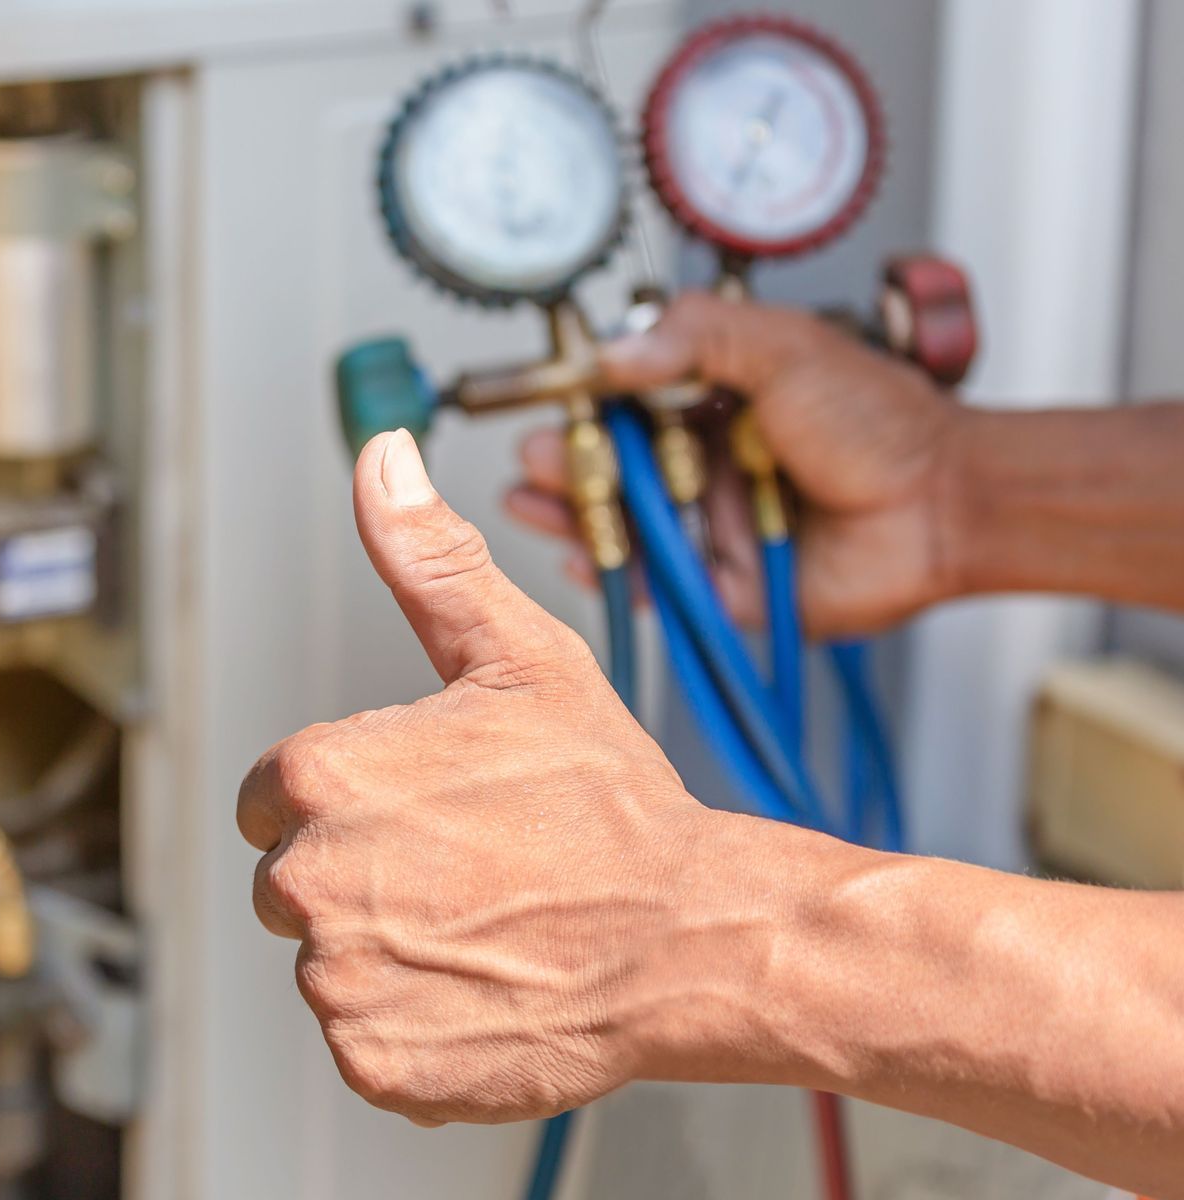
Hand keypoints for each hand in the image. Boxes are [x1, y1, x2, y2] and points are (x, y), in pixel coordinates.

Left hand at [236, 429, 712, 1125]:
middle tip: (466, 871)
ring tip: (484, 928)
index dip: (348, 803)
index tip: (423, 812)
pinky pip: (365, 1040)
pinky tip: (483, 989)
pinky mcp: (375, 1061)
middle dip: (361, 877)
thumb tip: (381, 460)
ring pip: (329, 963)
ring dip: (389, 953)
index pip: (269, 800)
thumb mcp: (518, 658)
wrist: (691, 939)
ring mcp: (340, 981)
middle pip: (291, 883)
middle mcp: (308, 882)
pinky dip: (414, 1028)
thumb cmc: (611, 805)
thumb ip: (426, 560)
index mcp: (318, 779)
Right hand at [507, 292, 967, 636]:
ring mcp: (710, 527)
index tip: (547, 399)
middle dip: (563, 463)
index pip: (628, 401)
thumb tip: (613, 352)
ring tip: (531, 500)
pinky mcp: (721, 586)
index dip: (583, 404)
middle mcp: (705, 465)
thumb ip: (697, 337)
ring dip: (572, 514)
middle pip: (612, 467)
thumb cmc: (881, 422)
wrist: (944, 502)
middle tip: (532, 456)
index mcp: (716, 403)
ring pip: (623, 525)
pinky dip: (611, 574)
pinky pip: (653, 585)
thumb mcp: (783, 346)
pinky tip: (577, 553)